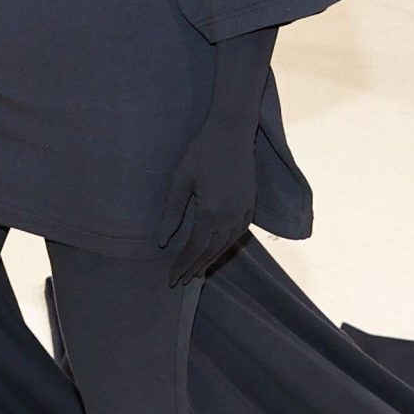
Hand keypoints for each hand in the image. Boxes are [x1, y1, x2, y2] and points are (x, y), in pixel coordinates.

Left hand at [154, 125, 255, 287]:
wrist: (232, 131)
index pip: (195, 248)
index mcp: (212, 212)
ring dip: (212, 259)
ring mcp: (244, 210)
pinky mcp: (251, 203)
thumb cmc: (202, 152)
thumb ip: (172, 212)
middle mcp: (231, 216)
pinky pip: (239, 232)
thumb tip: (163, 240)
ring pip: (227, 244)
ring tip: (198, 271)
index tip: (172, 279)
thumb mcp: (180, 180)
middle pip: (212, 250)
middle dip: (196, 267)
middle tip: (182, 282)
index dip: (183, 265)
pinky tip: (218, 248)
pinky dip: (227, 245)